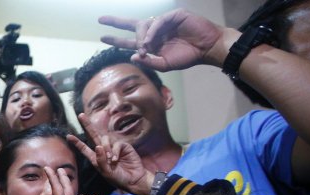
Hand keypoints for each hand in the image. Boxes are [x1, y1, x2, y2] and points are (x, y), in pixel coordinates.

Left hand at [68, 113, 152, 194]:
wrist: (133, 179)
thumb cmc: (118, 178)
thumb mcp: (106, 172)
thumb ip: (101, 160)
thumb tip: (97, 146)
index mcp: (96, 158)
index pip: (84, 148)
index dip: (77, 142)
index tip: (68, 136)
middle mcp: (103, 150)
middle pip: (93, 135)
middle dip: (87, 125)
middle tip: (80, 115)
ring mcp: (113, 147)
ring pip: (105, 139)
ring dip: (106, 149)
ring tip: (111, 160)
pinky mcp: (123, 146)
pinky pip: (116, 144)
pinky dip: (115, 151)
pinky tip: (116, 159)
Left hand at [99, 8, 225, 70]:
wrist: (207, 49)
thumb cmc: (188, 57)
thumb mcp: (165, 64)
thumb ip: (149, 62)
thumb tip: (132, 57)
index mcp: (152, 43)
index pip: (131, 40)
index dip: (117, 38)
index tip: (102, 37)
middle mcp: (156, 31)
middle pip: (133, 25)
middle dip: (116, 23)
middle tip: (102, 22)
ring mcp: (164, 22)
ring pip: (144, 25)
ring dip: (141, 37)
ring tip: (144, 47)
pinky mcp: (174, 16)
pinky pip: (158, 22)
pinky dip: (152, 31)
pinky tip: (149, 41)